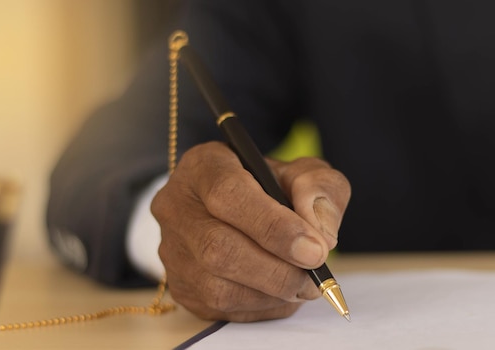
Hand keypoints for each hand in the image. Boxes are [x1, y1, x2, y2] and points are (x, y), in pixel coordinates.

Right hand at [151, 141, 350, 321]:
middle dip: (276, 269)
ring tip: (304, 284)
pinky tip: (282, 292)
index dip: (274, 227)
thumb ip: (320, 189)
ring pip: (217, 287)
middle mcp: (176, 206)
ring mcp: (173, 251)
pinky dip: (261, 307)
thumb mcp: (303, 172)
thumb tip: (321, 234)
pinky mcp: (180, 287)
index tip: (316, 249)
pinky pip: (221, 309)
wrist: (244, 209)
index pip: (228, 195)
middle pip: (218, 248)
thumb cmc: (272, 187)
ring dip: (271, 293)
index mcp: (203, 166)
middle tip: (315, 274)